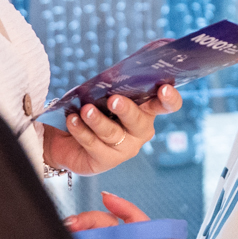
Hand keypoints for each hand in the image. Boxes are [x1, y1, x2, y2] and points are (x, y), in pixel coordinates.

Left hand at [43, 83, 183, 175]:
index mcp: (146, 110)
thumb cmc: (92, 110)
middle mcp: (140, 131)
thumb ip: (110, 88)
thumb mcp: (102, 96)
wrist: (68, 140)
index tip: (164, 89)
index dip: (170, 99)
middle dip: (126, 110)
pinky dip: (81, 130)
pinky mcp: (106, 160)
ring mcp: (125, 148)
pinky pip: (93, 144)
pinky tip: (72, 121)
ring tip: (86, 110)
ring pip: (112, 133)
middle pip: (138, 121)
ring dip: (97, 120)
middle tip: (114, 100)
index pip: (167, 105)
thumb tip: (106, 78)